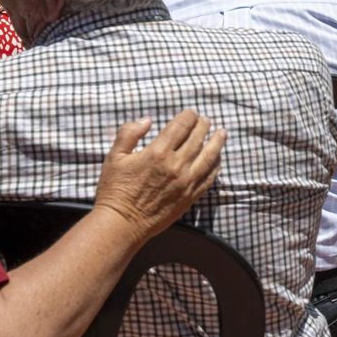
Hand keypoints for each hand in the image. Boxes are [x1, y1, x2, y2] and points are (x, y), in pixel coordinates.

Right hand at [94, 111, 224, 239]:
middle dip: (203, 125)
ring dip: (217, 142)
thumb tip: (147, 120)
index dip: (189, 116)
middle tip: (206, 120)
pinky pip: (209, 177)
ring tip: (222, 133)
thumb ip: (129, 133)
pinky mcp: (190, 197)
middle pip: (197, 138)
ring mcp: (186, 182)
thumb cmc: (115, 190)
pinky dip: (216, 165)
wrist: (121, 224)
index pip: (181, 126)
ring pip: (209, 156)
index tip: (191, 113)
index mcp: (158, 152)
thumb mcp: (114, 157)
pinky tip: (218, 158)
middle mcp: (176, 165)